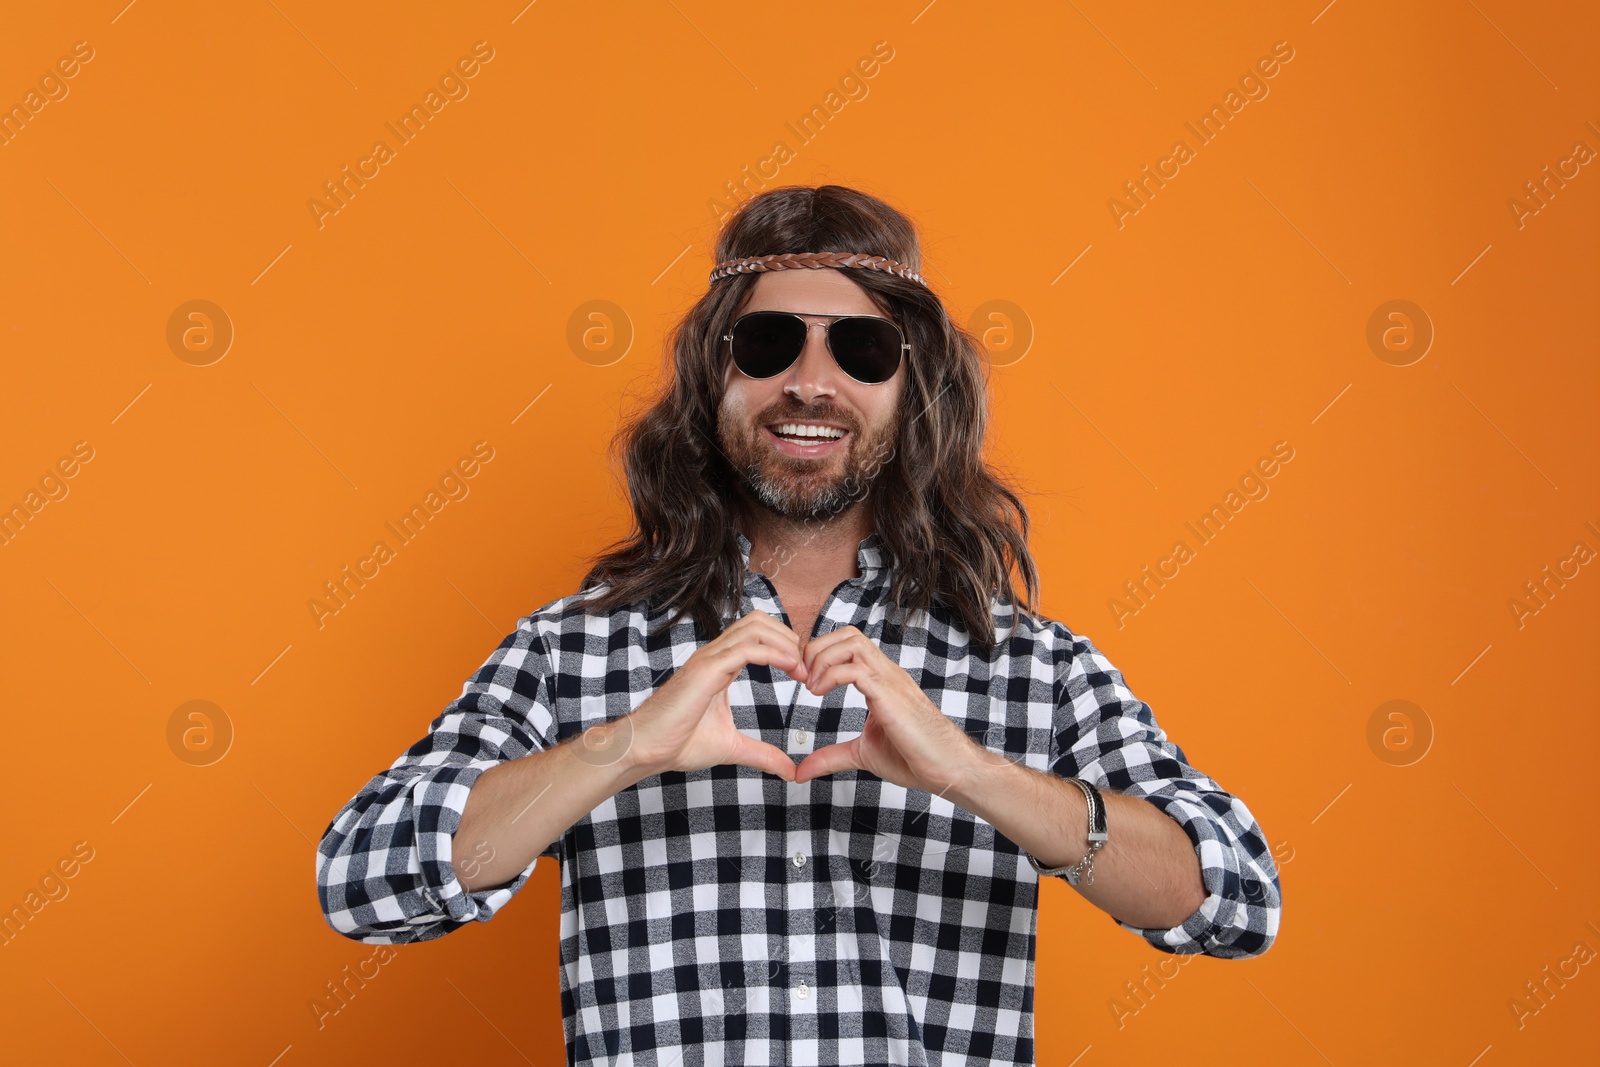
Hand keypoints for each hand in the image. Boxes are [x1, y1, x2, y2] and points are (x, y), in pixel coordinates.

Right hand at [624, 610, 804, 780]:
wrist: (647, 750)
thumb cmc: (678, 744)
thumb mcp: (732, 747)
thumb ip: (762, 754)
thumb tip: (790, 771)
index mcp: (720, 666)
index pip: (757, 635)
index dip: (785, 646)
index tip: (804, 672)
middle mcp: (714, 655)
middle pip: (759, 621)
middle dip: (789, 637)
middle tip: (806, 668)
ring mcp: (709, 659)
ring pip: (755, 627)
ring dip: (785, 642)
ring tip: (801, 668)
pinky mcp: (705, 670)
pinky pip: (746, 649)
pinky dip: (774, 653)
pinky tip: (790, 668)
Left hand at [792, 625, 981, 793]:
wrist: (947, 769)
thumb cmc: (914, 758)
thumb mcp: (862, 754)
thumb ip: (831, 757)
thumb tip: (801, 771)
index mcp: (881, 680)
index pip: (848, 644)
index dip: (820, 654)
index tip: (803, 679)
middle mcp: (886, 673)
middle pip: (847, 634)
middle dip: (817, 649)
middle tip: (802, 678)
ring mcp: (890, 681)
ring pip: (852, 642)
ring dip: (822, 658)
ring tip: (811, 686)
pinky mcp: (890, 695)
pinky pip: (856, 669)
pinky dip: (830, 675)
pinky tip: (819, 693)